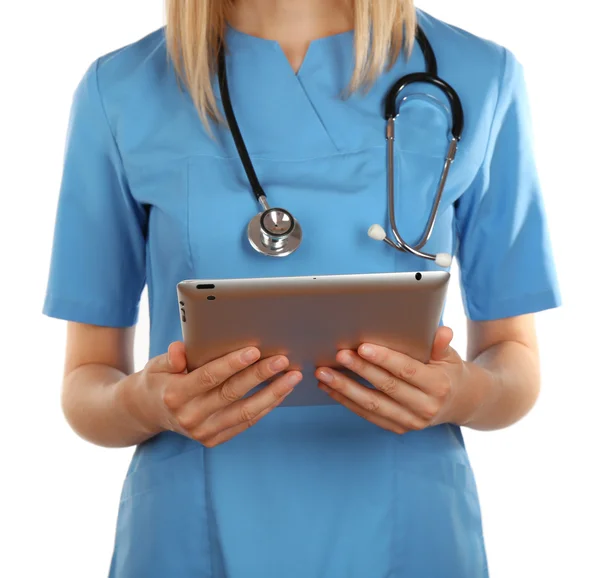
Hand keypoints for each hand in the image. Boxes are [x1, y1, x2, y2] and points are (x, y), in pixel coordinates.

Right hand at [123, 342, 301, 446]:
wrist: (148, 412)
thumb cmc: (159, 379)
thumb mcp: (157, 364)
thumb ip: (172, 357)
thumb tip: (181, 349)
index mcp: (175, 395)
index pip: (209, 377)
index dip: (232, 364)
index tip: (254, 350)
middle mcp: (189, 417)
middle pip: (232, 393)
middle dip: (260, 375)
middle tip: (282, 360)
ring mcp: (203, 432)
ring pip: (245, 411)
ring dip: (273, 393)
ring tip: (293, 376)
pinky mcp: (214, 440)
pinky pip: (246, 422)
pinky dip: (266, 406)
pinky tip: (282, 391)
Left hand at [315, 327, 468, 433]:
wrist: (460, 403)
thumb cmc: (448, 371)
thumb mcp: (449, 356)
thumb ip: (440, 344)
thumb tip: (442, 331)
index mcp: (438, 386)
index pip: (407, 370)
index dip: (384, 359)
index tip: (362, 347)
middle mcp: (425, 407)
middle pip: (385, 387)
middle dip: (359, 370)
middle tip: (337, 355)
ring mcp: (410, 422)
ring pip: (372, 404)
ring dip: (344, 388)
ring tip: (323, 373)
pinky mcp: (398, 428)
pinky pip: (367, 414)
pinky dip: (346, 401)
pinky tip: (329, 388)